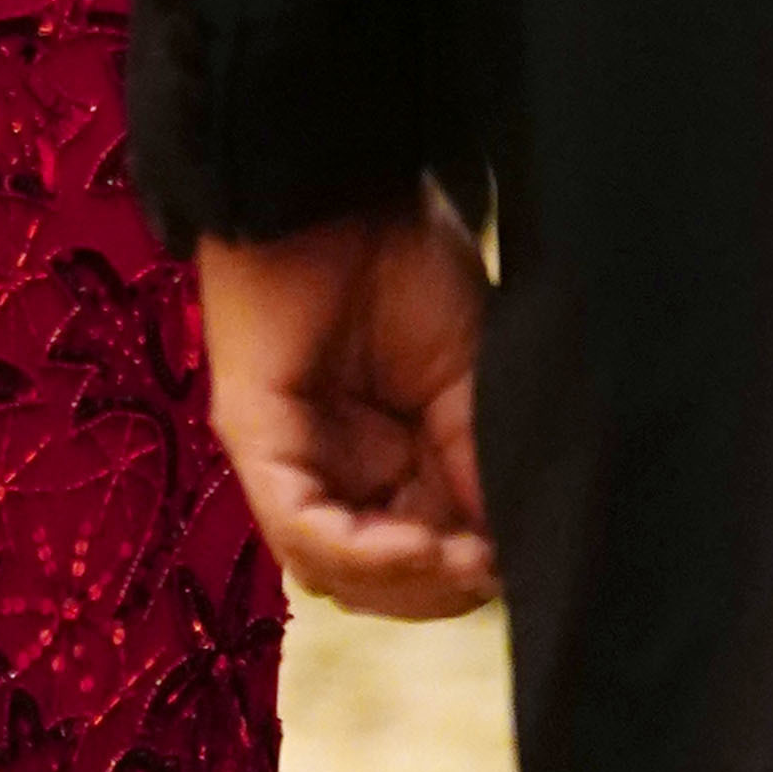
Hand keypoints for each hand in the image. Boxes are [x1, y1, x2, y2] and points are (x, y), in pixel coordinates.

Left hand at [192, 192, 497, 618]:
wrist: (347, 181)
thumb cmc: (405, 259)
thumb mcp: (468, 376)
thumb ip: (476, 461)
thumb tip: (505, 556)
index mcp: (384, 459)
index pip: (421, 557)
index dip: (466, 578)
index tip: (519, 567)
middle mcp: (330, 471)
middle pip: (376, 583)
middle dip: (439, 590)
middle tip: (491, 571)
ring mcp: (287, 459)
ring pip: (334, 571)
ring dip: (405, 581)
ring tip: (461, 561)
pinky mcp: (253, 437)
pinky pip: (299, 526)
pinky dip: (362, 550)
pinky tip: (418, 543)